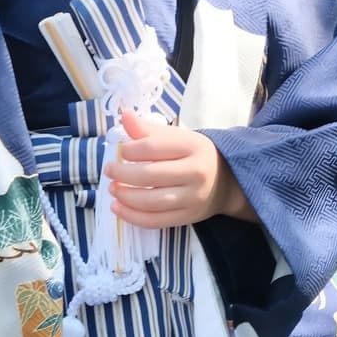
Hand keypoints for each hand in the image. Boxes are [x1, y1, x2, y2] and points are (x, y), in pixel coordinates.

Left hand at [103, 110, 253, 228]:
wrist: (227, 181)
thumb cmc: (195, 154)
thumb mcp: (178, 137)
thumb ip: (149, 129)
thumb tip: (124, 115)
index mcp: (192, 146)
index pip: (153, 147)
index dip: (130, 150)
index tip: (120, 151)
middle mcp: (194, 172)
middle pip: (150, 176)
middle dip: (122, 174)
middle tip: (109, 171)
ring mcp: (192, 198)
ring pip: (151, 201)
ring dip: (125, 196)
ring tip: (112, 189)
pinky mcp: (188, 217)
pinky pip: (155, 221)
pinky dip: (133, 217)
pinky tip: (118, 208)